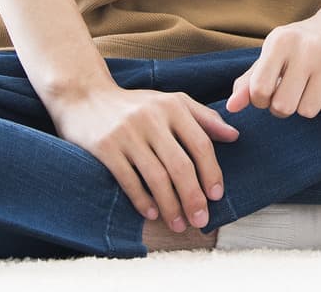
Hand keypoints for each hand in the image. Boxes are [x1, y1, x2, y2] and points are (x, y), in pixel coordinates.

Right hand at [47, 79, 240, 233]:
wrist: (85, 97)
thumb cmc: (134, 105)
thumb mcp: (170, 102)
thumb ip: (203, 117)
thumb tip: (234, 136)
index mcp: (172, 106)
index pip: (200, 144)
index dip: (211, 172)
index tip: (217, 196)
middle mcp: (151, 118)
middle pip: (180, 165)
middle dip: (193, 197)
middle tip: (201, 220)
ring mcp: (127, 134)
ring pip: (156, 177)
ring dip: (170, 206)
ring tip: (179, 224)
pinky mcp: (105, 148)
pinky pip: (128, 180)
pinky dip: (142, 200)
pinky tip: (152, 214)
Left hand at [227, 5, 320, 119]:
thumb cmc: (302, 44)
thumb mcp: (273, 54)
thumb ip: (249, 81)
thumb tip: (231, 107)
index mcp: (281, 40)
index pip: (259, 90)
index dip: (262, 101)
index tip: (270, 93)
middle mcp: (306, 46)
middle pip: (283, 107)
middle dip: (284, 108)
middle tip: (291, 94)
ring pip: (308, 110)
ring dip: (308, 105)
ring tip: (312, 86)